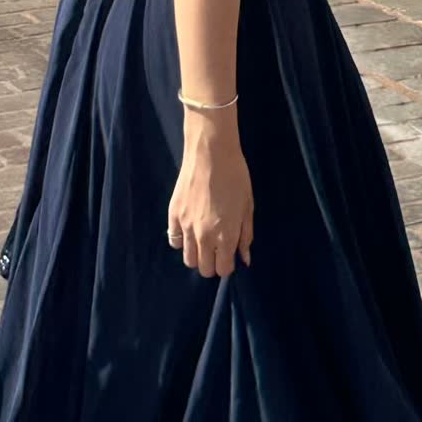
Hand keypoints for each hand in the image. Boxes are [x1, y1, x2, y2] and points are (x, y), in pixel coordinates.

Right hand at [167, 120, 252, 277]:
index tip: (230, 253)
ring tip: (203, 239)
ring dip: (197, 255)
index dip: (228, 264)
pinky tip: (190, 228)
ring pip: (188, 259)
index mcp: (225, 236)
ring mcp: (185, 226)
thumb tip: (244, 259)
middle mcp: (204, 237)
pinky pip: (174, 240)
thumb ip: (246, 235)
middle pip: (204, 269)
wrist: (211, 151)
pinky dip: (182, 240)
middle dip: (213, 262)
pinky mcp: (173, 214)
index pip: (223, 269)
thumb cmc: (236, 177)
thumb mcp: (248, 206)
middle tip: (217, 246)